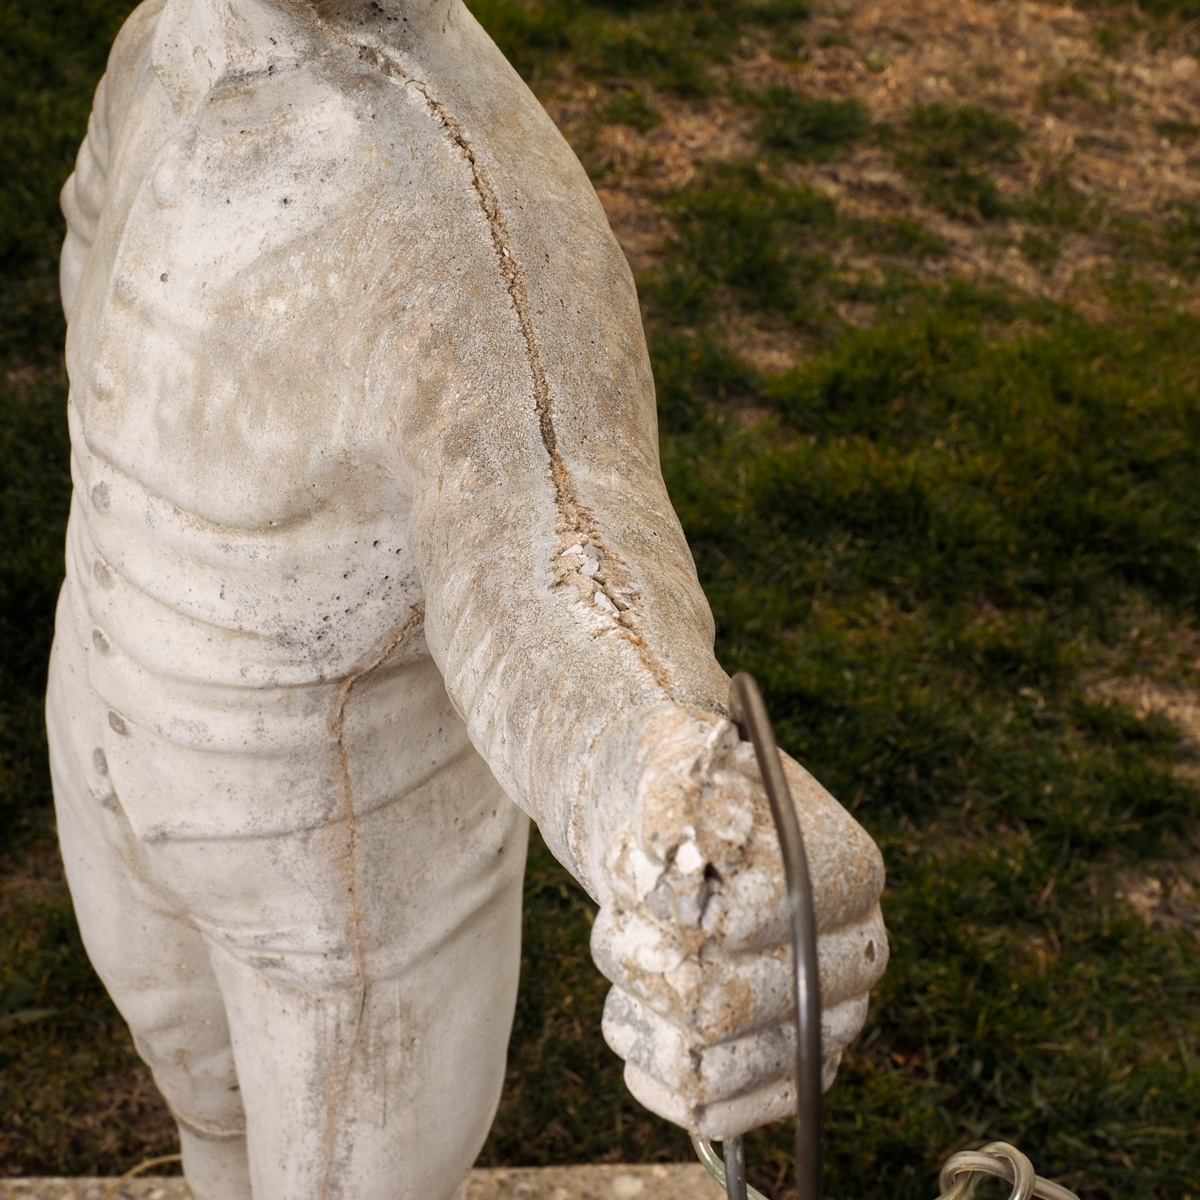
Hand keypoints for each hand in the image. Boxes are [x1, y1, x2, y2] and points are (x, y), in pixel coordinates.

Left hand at [590, 707, 886, 1139]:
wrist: (663, 832)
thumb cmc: (669, 787)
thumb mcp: (667, 756)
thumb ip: (679, 788)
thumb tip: (687, 842)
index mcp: (846, 871)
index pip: (737, 925)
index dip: (666, 908)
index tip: (646, 871)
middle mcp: (855, 956)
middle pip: (717, 1008)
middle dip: (645, 961)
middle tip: (629, 917)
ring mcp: (823, 1023)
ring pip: (705, 1071)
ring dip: (639, 1008)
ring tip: (634, 951)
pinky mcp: (783, 1071)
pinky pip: (713, 1115)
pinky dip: (651, 1070)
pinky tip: (638, 1013)